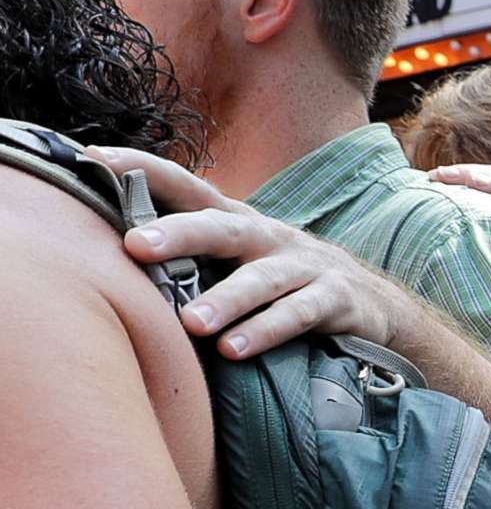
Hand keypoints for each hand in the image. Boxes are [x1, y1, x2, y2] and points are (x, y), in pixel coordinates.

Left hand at [87, 147, 415, 357]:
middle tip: (136, 246)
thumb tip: (109, 252)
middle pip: (223, 228)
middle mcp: (270, 237)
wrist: (379, 307)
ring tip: (192, 323)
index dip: (143, 169)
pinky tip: (235, 350)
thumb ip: (193, 256)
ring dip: (226, 299)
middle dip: (179, 233)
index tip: (93, 158)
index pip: (188, 189)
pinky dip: (267, 330)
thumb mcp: (242, 260)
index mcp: (239, 223)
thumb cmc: (287, 284)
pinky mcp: (336, 300)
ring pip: (262, 278)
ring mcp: (306, 267)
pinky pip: (299, 314)